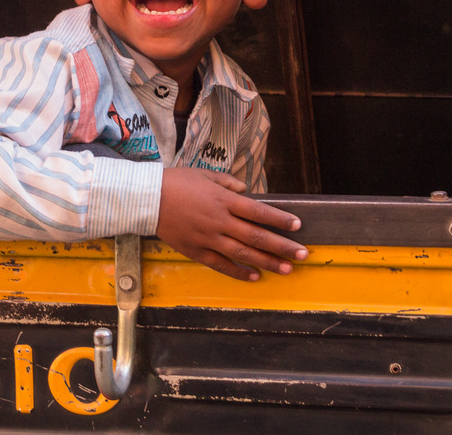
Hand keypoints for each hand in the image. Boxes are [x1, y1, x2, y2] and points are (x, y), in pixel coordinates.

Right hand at [157, 168, 307, 280]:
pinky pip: (221, 265)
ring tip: (287, 269)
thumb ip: (228, 182)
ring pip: (243, 254)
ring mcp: (208, 238)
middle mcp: (220, 220)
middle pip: (257, 236)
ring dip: (267, 262)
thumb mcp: (204, 174)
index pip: (259, 212)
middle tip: (303, 254)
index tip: (297, 226)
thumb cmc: (176, 182)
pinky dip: (238, 272)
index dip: (280, 219)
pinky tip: (254, 277)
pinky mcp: (196, 251)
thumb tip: (245, 190)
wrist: (147, 199)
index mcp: (223, 199)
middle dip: (283, 246)